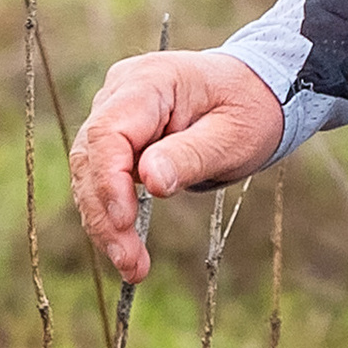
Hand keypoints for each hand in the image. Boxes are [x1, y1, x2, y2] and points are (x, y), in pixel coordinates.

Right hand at [68, 51, 285, 281]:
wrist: (257, 91)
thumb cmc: (250, 109)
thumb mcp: (233, 136)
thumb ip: (191, 155)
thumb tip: (151, 181)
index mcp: (151, 81)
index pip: (109, 132)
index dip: (109, 181)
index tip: (124, 223)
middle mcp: (121, 91)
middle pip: (91, 157)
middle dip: (105, 215)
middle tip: (131, 264)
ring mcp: (115, 111)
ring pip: (90, 172)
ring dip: (105, 223)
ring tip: (133, 267)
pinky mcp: (118, 135)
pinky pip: (102, 177)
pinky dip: (112, 214)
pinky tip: (128, 248)